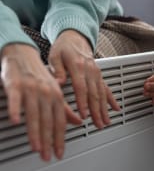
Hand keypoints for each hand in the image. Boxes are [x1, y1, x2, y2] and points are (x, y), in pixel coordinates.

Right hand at [0, 44, 81, 160]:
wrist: (23, 55)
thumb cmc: (40, 75)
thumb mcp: (55, 91)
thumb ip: (65, 108)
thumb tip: (79, 122)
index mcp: (57, 96)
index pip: (61, 120)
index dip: (60, 137)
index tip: (60, 151)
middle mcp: (47, 93)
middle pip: (49, 120)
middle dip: (49, 140)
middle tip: (48, 155)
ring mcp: (31, 89)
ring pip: (34, 113)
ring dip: (36, 132)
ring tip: (36, 147)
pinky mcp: (16, 85)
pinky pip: (16, 99)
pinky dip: (16, 109)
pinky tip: (16, 120)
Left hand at [48, 30, 119, 128]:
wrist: (75, 37)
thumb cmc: (63, 47)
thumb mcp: (55, 56)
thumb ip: (57, 70)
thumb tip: (58, 83)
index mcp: (77, 66)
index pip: (81, 87)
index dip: (83, 102)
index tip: (84, 115)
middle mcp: (90, 70)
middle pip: (94, 93)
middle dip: (97, 111)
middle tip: (98, 124)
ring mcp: (96, 73)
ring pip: (102, 93)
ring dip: (104, 109)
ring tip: (106, 121)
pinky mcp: (99, 75)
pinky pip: (107, 88)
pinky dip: (112, 99)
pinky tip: (116, 108)